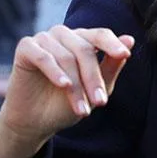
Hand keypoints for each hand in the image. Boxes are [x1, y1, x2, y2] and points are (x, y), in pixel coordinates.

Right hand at [0, 26, 133, 157]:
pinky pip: (43, 57)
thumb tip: (130, 40)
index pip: (101, 35)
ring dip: (75, 86)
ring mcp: (45, 38)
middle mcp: (65, 34)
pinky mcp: (26, 47)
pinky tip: (63, 85)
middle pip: (85, 50)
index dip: (113, 44)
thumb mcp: (95, 87)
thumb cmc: (67, 102)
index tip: (125, 55)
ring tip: (82, 109)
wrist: (36, 122)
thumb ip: (112, 64)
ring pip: (66, 57)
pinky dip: (55, 72)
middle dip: (93, 78)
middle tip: (101, 102)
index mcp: (83, 39)